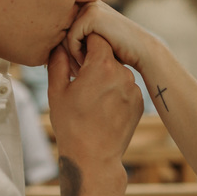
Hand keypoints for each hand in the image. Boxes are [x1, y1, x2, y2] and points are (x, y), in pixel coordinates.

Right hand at [47, 35, 141, 166]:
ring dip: (106, 77)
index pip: (96, 38)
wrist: (93, 157)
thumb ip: (58, 62)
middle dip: (94, 62)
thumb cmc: (71, 125)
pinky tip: (102, 107)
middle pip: (108, 55)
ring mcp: (134, 89)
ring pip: (117, 72)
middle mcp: (123, 74)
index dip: (84, 44)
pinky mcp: (139, 103)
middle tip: (80, 79)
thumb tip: (60, 45)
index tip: (75, 57)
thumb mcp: (57, 91)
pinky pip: (126, 88)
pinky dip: (115, 92)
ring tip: (91, 98)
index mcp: (102, 66)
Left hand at [66, 1, 156, 72]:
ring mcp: (89, 6)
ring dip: (69, 54)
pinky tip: (88, 60)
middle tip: (74, 70)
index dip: (61, 48)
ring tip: (81, 67)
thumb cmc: (118, 51)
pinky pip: (71, 38)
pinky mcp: (92, 15)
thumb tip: (46, 46)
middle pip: (58, 29)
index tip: (71, 65)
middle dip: (64, 52)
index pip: (59, 27)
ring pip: (62, 34)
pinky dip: (76, 53)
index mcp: (84, 5)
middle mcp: (86, 2)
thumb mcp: (91, 43)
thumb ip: (73, 39)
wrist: (142, 51)